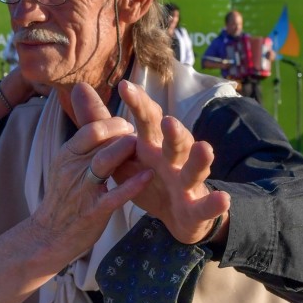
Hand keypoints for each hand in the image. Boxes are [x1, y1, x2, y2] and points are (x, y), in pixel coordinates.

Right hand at [32, 83, 150, 259]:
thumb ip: (85, 142)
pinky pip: (114, 195)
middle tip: (139, 136)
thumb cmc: (66, 197)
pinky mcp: (93, 211)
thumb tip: (90, 111)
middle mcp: (72, 168)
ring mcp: (82, 190)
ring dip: (125, 150)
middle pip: (98, 139)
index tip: (128, 126)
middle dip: (122, 132)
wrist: (49, 236)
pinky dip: (132, 184)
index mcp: (67, 154)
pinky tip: (148, 175)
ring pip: (104, 161)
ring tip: (142, 148)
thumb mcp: (68, 165)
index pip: (90, 128)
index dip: (113, 123)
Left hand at [115, 80, 230, 243]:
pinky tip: (223, 198)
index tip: (124, 87)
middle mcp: (173, 158)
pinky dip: (215, 202)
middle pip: (175, 140)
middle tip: (168, 121)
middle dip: (173, 131)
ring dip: (200, 159)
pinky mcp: (196, 206)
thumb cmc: (148, 178)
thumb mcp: (121, 153)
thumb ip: (101, 124)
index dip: (138, 104)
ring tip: (204, 148)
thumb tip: (79, 88)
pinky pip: (206, 204)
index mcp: (152, 145)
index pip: (147, 120)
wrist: (175, 216)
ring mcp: (187, 181)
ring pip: (195, 168)